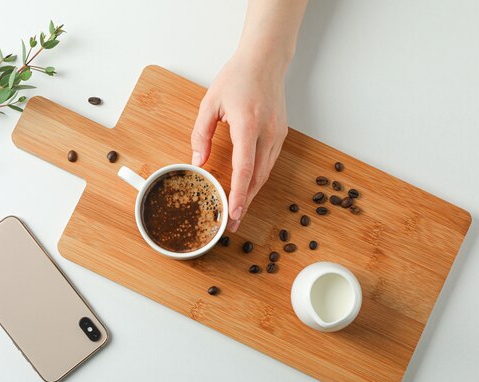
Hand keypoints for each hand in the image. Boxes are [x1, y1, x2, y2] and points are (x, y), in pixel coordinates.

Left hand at [191, 51, 288, 231]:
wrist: (265, 60)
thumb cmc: (236, 78)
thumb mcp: (209, 104)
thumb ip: (201, 135)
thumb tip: (197, 162)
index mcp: (248, 124)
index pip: (244, 168)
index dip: (239, 194)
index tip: (234, 213)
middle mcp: (267, 132)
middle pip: (257, 177)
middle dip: (246, 203)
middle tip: (233, 224)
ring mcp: (278, 135)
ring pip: (265, 173)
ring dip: (252, 194)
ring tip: (239, 211)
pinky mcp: (281, 134)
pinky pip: (269, 163)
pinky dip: (258, 179)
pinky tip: (248, 188)